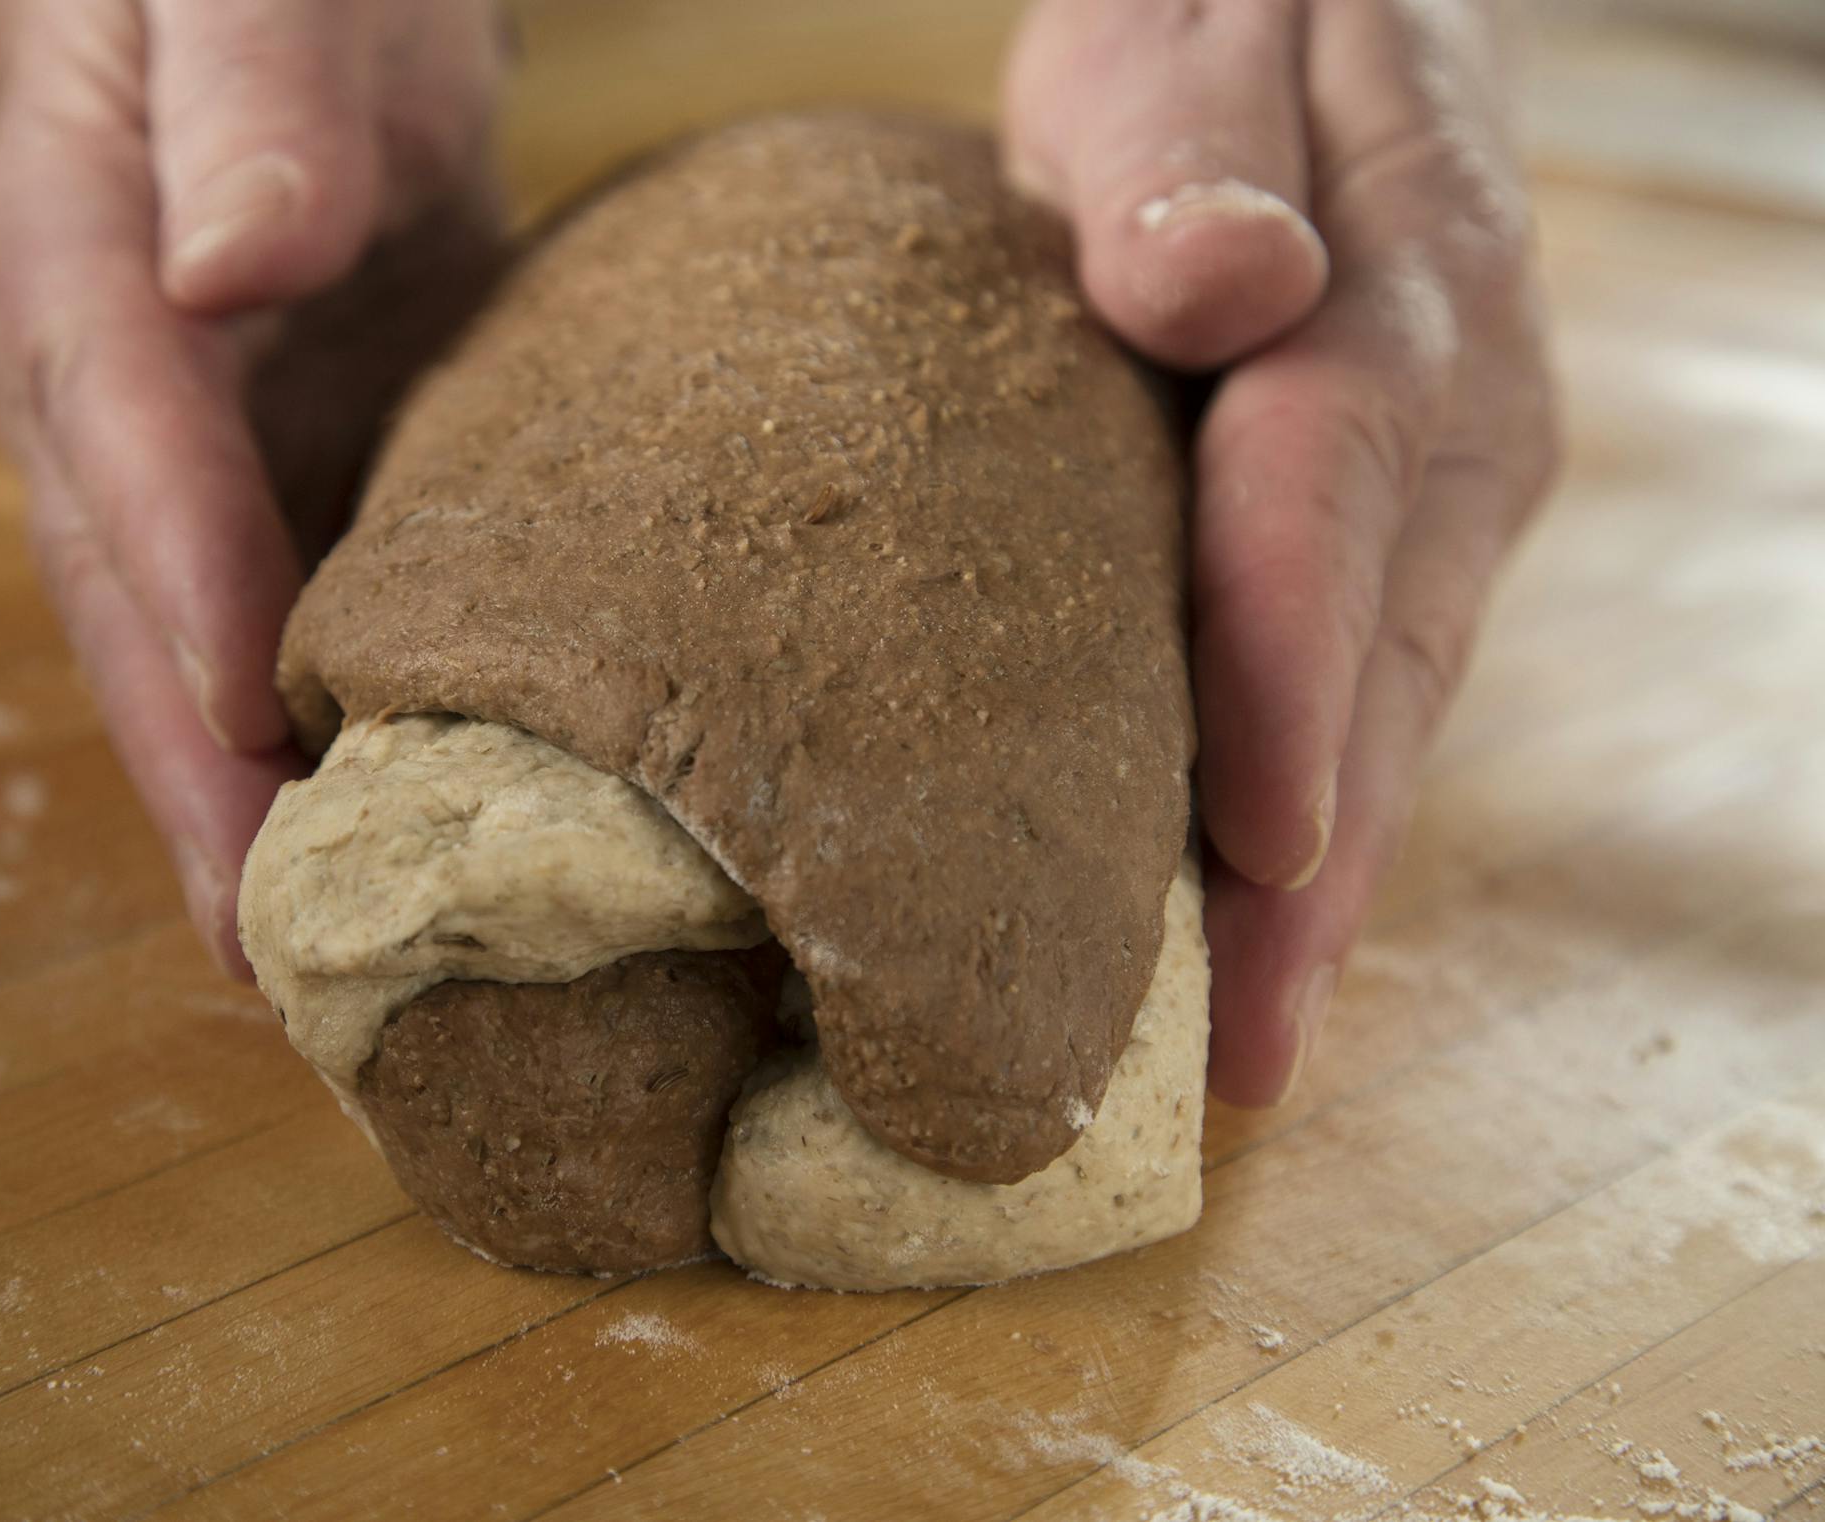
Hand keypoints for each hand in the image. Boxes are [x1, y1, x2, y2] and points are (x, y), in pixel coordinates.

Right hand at [0, 0, 507, 973]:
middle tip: (270, 953)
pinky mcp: (279, 495)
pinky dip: (317, 753)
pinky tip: (387, 857)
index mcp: (84, 251)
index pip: (128, 425)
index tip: (242, 718)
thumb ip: (251, 96)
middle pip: (134, 602)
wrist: (290, 26)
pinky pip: (279, 636)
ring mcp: (187, 464)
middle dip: (193, 780)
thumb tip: (238, 255)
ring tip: (315, 976)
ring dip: (244, 817)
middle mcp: (110, 392)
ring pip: (194, 656)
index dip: (182, 570)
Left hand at [1004, 0, 1559, 1103]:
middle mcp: (1459, 412)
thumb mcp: (1182, 45)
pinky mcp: (1409, 537)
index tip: (1254, 843)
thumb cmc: (1212, 34)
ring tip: (1246, 1044)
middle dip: (1317, 864)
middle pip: (1384, 657)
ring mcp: (1451, 489)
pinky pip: (1370, 692)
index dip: (1292, 669)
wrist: (1302, 33)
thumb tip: (1219, 291)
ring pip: (1392, 707)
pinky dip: (1318, 820)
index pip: (1332, 491)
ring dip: (1325, 886)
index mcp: (1400, 283)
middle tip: (1240, 1048)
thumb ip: (1193, 156)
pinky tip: (1262, 934)